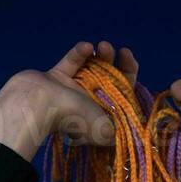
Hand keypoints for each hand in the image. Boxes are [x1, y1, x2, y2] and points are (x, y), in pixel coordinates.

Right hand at [0, 40, 139, 161]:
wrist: (37, 107)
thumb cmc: (73, 119)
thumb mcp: (108, 130)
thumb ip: (125, 129)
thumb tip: (142, 135)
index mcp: (103, 114)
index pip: (123, 92)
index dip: (130, 73)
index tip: (129, 58)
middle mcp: (90, 102)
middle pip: (109, 76)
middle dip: (115, 61)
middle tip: (114, 50)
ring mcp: (72, 89)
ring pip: (92, 66)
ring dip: (100, 55)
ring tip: (101, 46)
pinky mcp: (56, 77)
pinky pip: (72, 61)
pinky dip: (79, 52)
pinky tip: (86, 46)